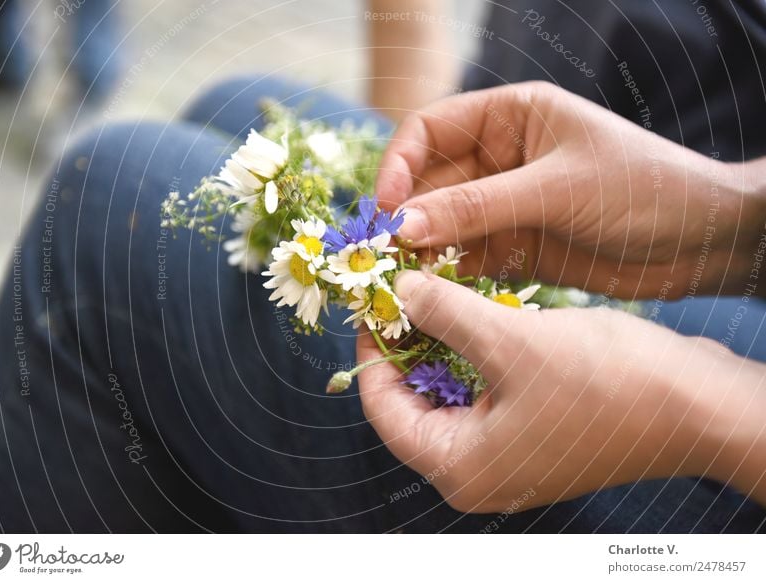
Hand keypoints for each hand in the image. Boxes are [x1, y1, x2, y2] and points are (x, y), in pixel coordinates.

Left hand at [357, 270, 765, 511]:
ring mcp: (509, 455)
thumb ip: (445, 313)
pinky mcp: (536, 434)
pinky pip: (485, 393)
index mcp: (459, 467)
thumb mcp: (511, 339)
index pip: (382, 409)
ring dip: (441, 344)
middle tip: (402, 291)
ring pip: (451, 393)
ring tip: (433, 292)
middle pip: (414, 402)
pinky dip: (475, 354)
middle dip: (406, 344)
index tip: (372, 302)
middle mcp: (478, 471)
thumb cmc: (608, 382)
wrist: (703, 406)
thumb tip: (400, 290)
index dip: (370, 351)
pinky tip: (473, 313)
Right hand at [376, 81, 764, 297]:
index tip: (385, 205)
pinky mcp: (516, 248)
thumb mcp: (557, 189)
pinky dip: (448, 273)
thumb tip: (403, 223)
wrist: (703, 242)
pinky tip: (434, 290)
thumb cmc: (642, 189)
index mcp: (510, 117)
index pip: (430, 130)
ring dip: (421, 249)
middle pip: (430, 183)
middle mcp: (499, 158)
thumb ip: (479, 206)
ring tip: (403, 277)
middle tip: (384, 255)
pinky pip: (467, 258)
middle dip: (406, 216)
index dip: (400, 164)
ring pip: (443, 224)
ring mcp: (505, 206)